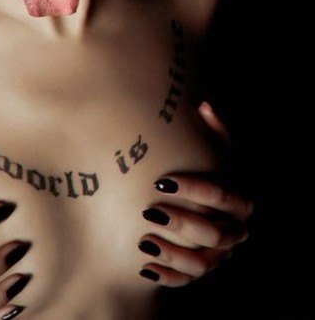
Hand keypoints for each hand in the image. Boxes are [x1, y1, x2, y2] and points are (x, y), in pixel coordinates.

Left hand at [138, 102, 252, 286]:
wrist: (208, 204)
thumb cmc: (209, 169)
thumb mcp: (216, 149)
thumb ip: (214, 130)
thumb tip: (204, 106)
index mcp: (240, 201)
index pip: (223, 197)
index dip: (196, 190)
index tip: (164, 180)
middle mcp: (235, 230)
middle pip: (214, 233)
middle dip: (183, 224)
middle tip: (152, 211)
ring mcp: (221, 254)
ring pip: (203, 263)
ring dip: (173, 254)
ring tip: (145, 240)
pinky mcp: (204, 268)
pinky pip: (188, 281)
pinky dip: (168, 276)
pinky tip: (145, 266)